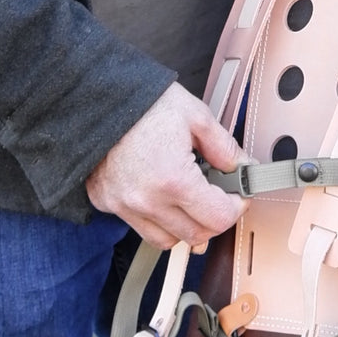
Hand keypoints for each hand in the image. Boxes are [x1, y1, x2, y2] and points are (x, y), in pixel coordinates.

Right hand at [85, 83, 246, 248]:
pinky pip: (139, 226)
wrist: (95, 96)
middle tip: (218, 196)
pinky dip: (156, 219)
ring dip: (185, 226)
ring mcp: (123, 205)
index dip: (235, 207)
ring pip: (167, 239)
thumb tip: (242, 167)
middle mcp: (147, 201)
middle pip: (195, 236)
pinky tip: (161, 195)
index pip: (218, 219)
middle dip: (214, 218)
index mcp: (173, 179)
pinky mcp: (105, 202)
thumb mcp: (195, 115)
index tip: (237, 195)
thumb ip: (224, 147)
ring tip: (189, 199)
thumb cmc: (144, 101)